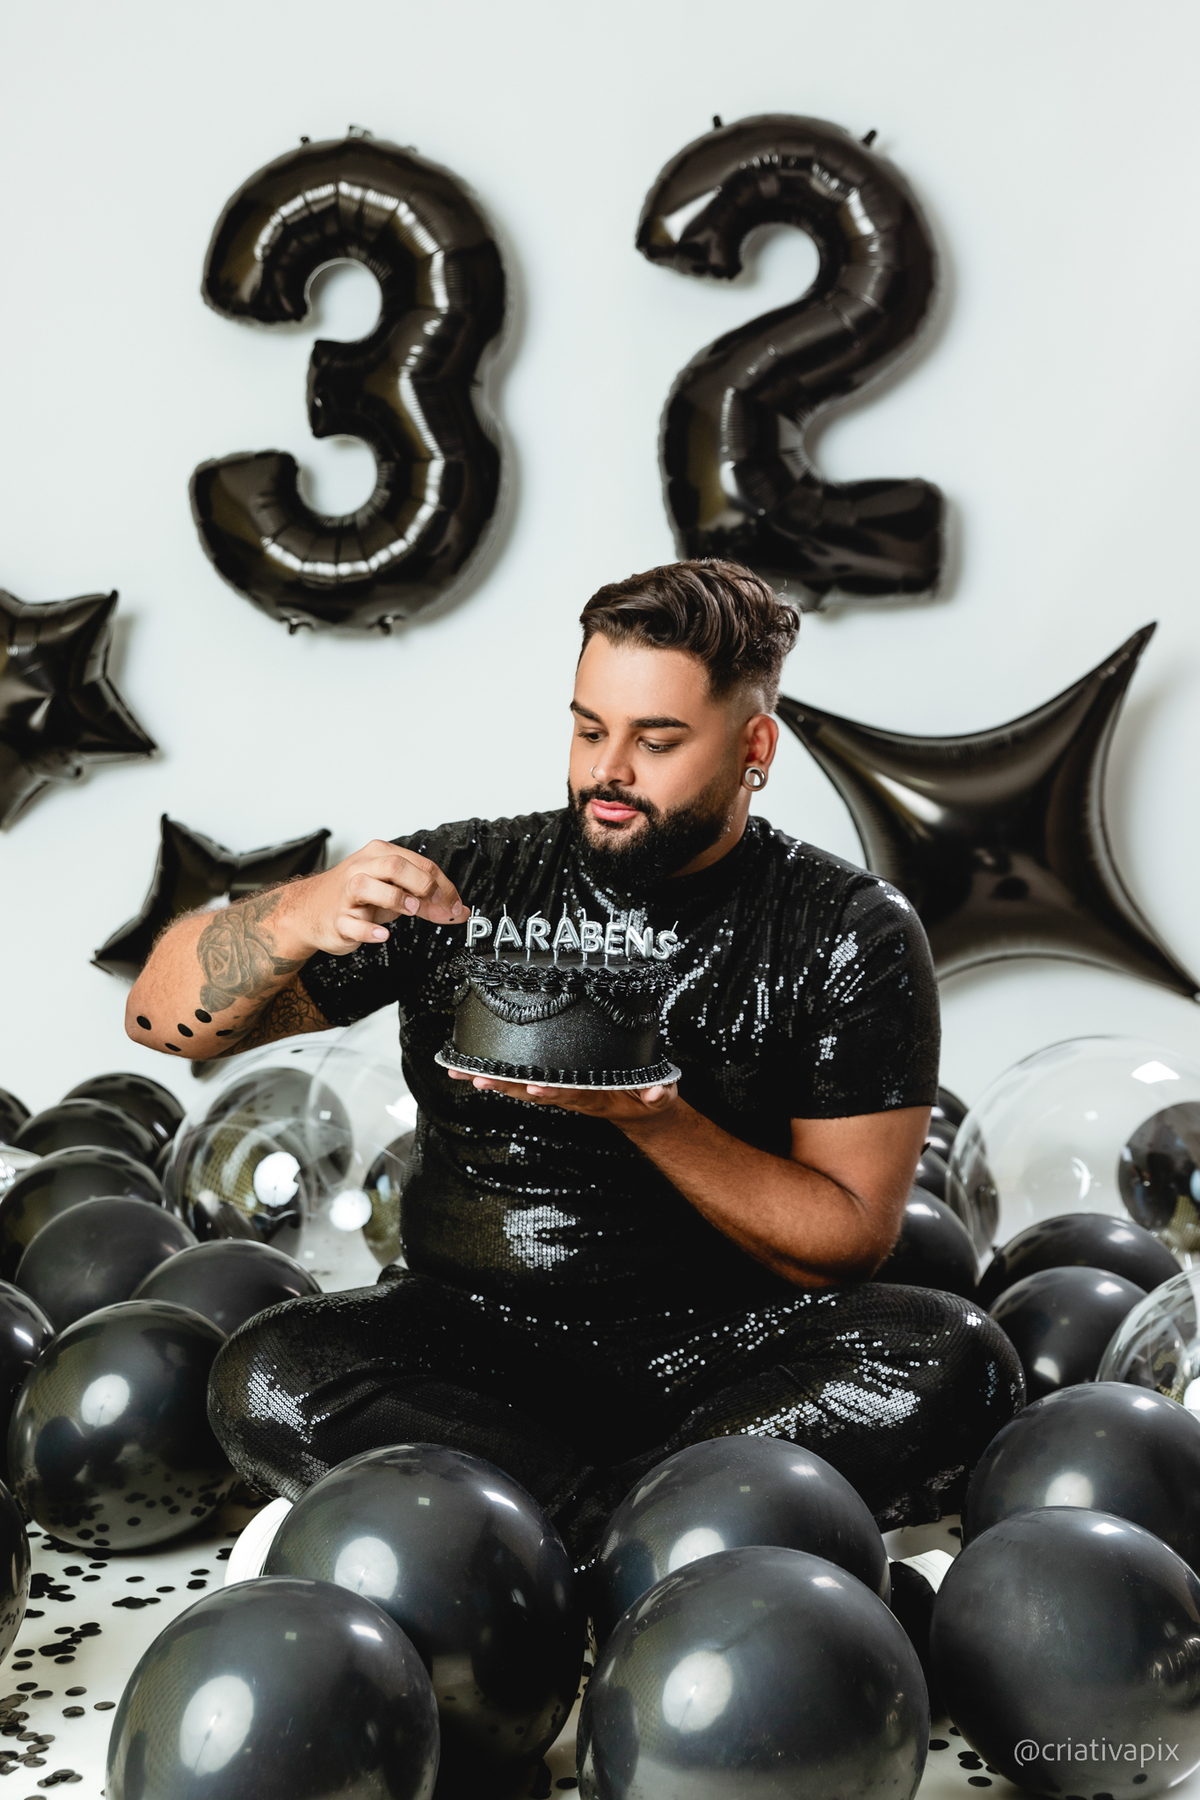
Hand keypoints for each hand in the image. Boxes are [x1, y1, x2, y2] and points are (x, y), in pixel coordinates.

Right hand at [274, 840, 469, 957]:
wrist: (310, 910)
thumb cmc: (356, 898)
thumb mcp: (394, 892)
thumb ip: (426, 900)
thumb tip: (457, 910)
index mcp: (380, 855)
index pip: (420, 864)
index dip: (444, 885)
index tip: (456, 904)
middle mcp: (362, 869)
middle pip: (395, 866)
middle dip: (422, 884)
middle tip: (437, 904)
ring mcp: (347, 894)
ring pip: (367, 885)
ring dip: (395, 898)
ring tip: (411, 910)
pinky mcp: (337, 919)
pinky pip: (352, 923)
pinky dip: (370, 930)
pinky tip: (384, 934)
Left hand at [445, 1067, 678, 1125]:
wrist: (641, 1109)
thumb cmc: (646, 1098)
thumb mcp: (659, 1097)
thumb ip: (657, 1095)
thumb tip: (655, 1093)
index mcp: (594, 1096)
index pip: (570, 1092)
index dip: (552, 1090)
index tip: (534, 1086)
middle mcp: (571, 1095)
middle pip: (533, 1090)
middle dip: (506, 1085)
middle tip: (478, 1078)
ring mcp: (561, 1090)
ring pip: (522, 1086)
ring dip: (494, 1081)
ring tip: (465, 1073)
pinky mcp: (556, 1083)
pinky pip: (524, 1080)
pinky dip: (500, 1076)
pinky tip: (477, 1070)